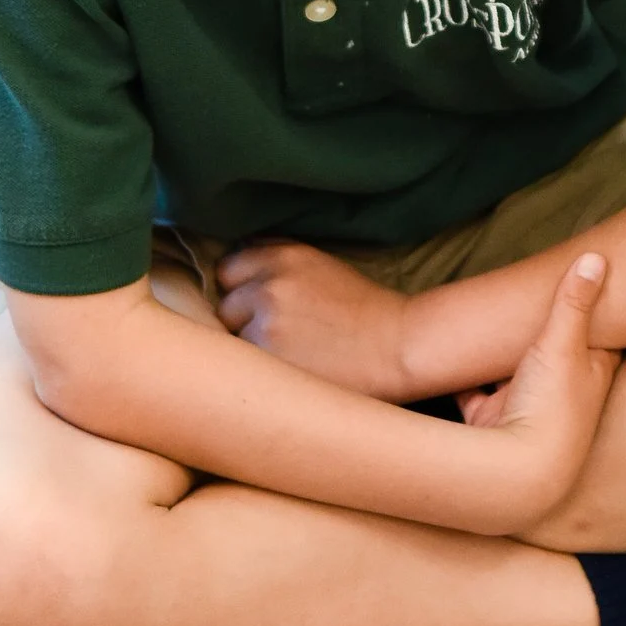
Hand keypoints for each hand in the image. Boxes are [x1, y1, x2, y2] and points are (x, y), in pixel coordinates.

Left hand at [216, 239, 415, 396]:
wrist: (399, 346)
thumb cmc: (367, 313)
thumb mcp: (323, 269)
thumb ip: (280, 268)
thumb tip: (238, 280)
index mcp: (285, 255)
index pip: (231, 267)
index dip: (241, 289)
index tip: (258, 305)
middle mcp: (271, 282)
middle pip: (225, 304)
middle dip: (242, 320)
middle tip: (279, 335)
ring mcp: (266, 320)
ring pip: (233, 338)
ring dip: (251, 347)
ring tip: (290, 354)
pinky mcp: (268, 356)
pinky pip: (247, 365)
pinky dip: (264, 370)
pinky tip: (293, 371)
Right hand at [452, 252, 616, 528]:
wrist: (517, 473)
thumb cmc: (553, 410)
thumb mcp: (565, 344)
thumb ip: (574, 301)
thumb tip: (596, 257)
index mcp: (590, 372)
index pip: (600, 336)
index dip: (596, 310)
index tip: (592, 281)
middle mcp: (559, 389)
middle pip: (552, 351)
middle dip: (540, 328)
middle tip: (528, 293)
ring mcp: (522, 403)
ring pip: (508, 368)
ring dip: (497, 351)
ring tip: (487, 316)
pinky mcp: (488, 415)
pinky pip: (469, 388)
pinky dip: (458, 374)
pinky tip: (448, 348)